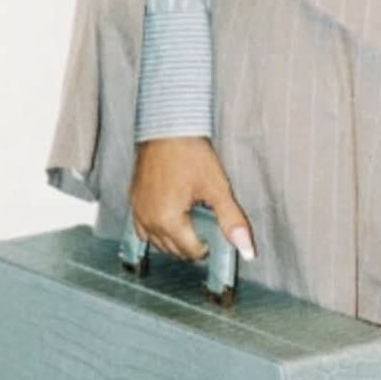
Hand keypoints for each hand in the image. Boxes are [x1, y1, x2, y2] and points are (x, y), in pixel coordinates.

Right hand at [129, 136, 255, 262]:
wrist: (167, 128)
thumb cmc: (189, 153)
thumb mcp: (217, 188)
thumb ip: (231, 221)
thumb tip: (246, 249)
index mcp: (168, 221)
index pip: (191, 251)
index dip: (208, 246)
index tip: (216, 232)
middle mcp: (149, 221)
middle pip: (174, 250)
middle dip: (192, 244)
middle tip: (207, 227)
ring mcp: (138, 211)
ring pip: (157, 242)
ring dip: (174, 241)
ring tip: (192, 224)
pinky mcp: (134, 201)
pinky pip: (142, 229)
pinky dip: (156, 232)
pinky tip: (170, 221)